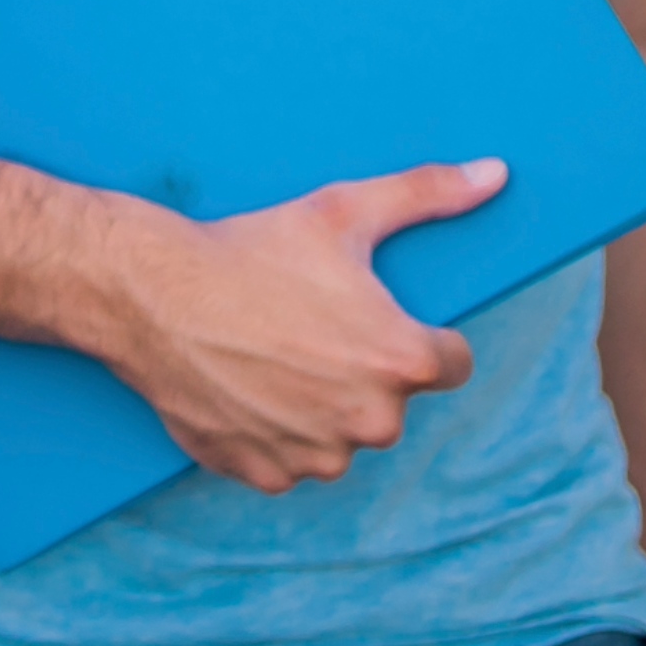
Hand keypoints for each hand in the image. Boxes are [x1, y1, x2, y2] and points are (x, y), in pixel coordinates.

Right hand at [94, 159, 497, 492]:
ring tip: (272, 358)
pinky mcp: (266, 472)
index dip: (415, 336)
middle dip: (361, 373)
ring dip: (320, 409)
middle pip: (391, 402)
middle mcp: (369, 421)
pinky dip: (273, 435)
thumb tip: (495, 174)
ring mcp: (316, 454)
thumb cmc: (248, 251)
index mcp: (401, 362)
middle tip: (308, 329)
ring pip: (340, 436)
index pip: (452, 363)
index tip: (372, 318)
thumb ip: (427, 194)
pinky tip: (246, 389)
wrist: (150, 293)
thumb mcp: (341, 211)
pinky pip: (289, 462)